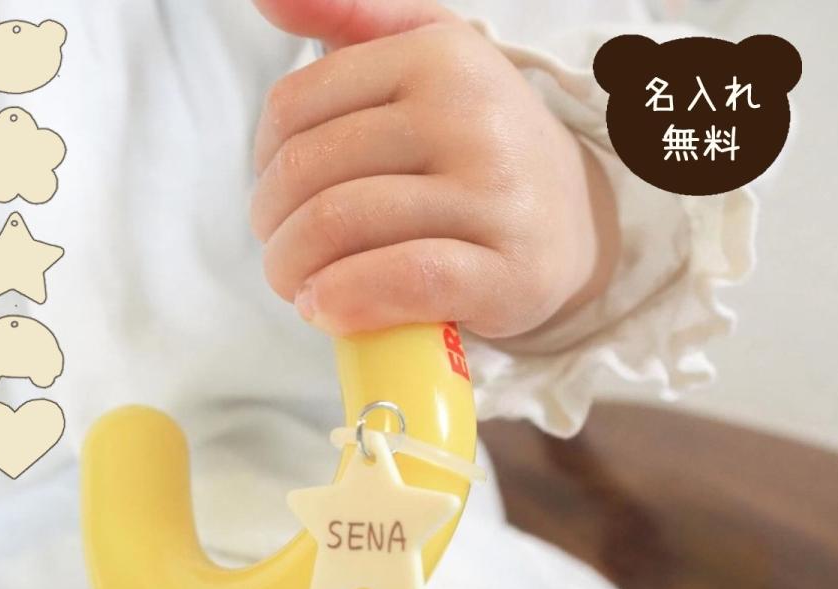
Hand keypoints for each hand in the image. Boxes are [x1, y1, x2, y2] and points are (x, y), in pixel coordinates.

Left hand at [250, 0, 618, 338]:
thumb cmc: (480, 149)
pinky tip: (326, 311)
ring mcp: (495, 195)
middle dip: (273, 228)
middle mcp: (469, 116)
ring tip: (299, 287)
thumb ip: (354, 18)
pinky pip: (403, 281)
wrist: (574, 223)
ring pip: (342, 226)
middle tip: (284, 256)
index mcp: (438, 57)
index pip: (294, 109)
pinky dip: (344, 301)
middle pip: (308, 173)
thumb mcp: (431, 60)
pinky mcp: (510, 271)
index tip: (277, 202)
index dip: (263, 167)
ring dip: (293, 271)